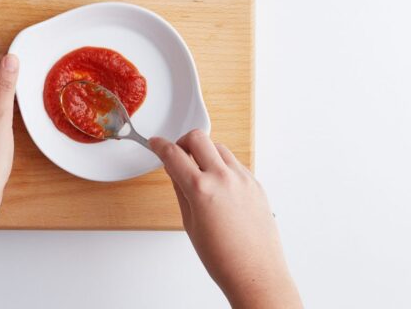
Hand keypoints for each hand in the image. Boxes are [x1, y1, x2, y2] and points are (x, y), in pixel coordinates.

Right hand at [149, 130, 301, 308]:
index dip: (160, 146)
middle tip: (178, 155)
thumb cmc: (223, 258)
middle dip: (183, 142)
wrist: (256, 274)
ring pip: (218, 147)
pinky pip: (235, 163)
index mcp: (202, 189)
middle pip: (198, 138)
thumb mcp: (190, 223)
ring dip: (204, 152)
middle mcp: (224, 178)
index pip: (174, 154)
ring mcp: (243, 179)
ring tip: (199, 172)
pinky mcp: (256, 184)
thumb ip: (181, 190)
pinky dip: (222, 166)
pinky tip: (218, 185)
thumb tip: (174, 171)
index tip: (155, 143)